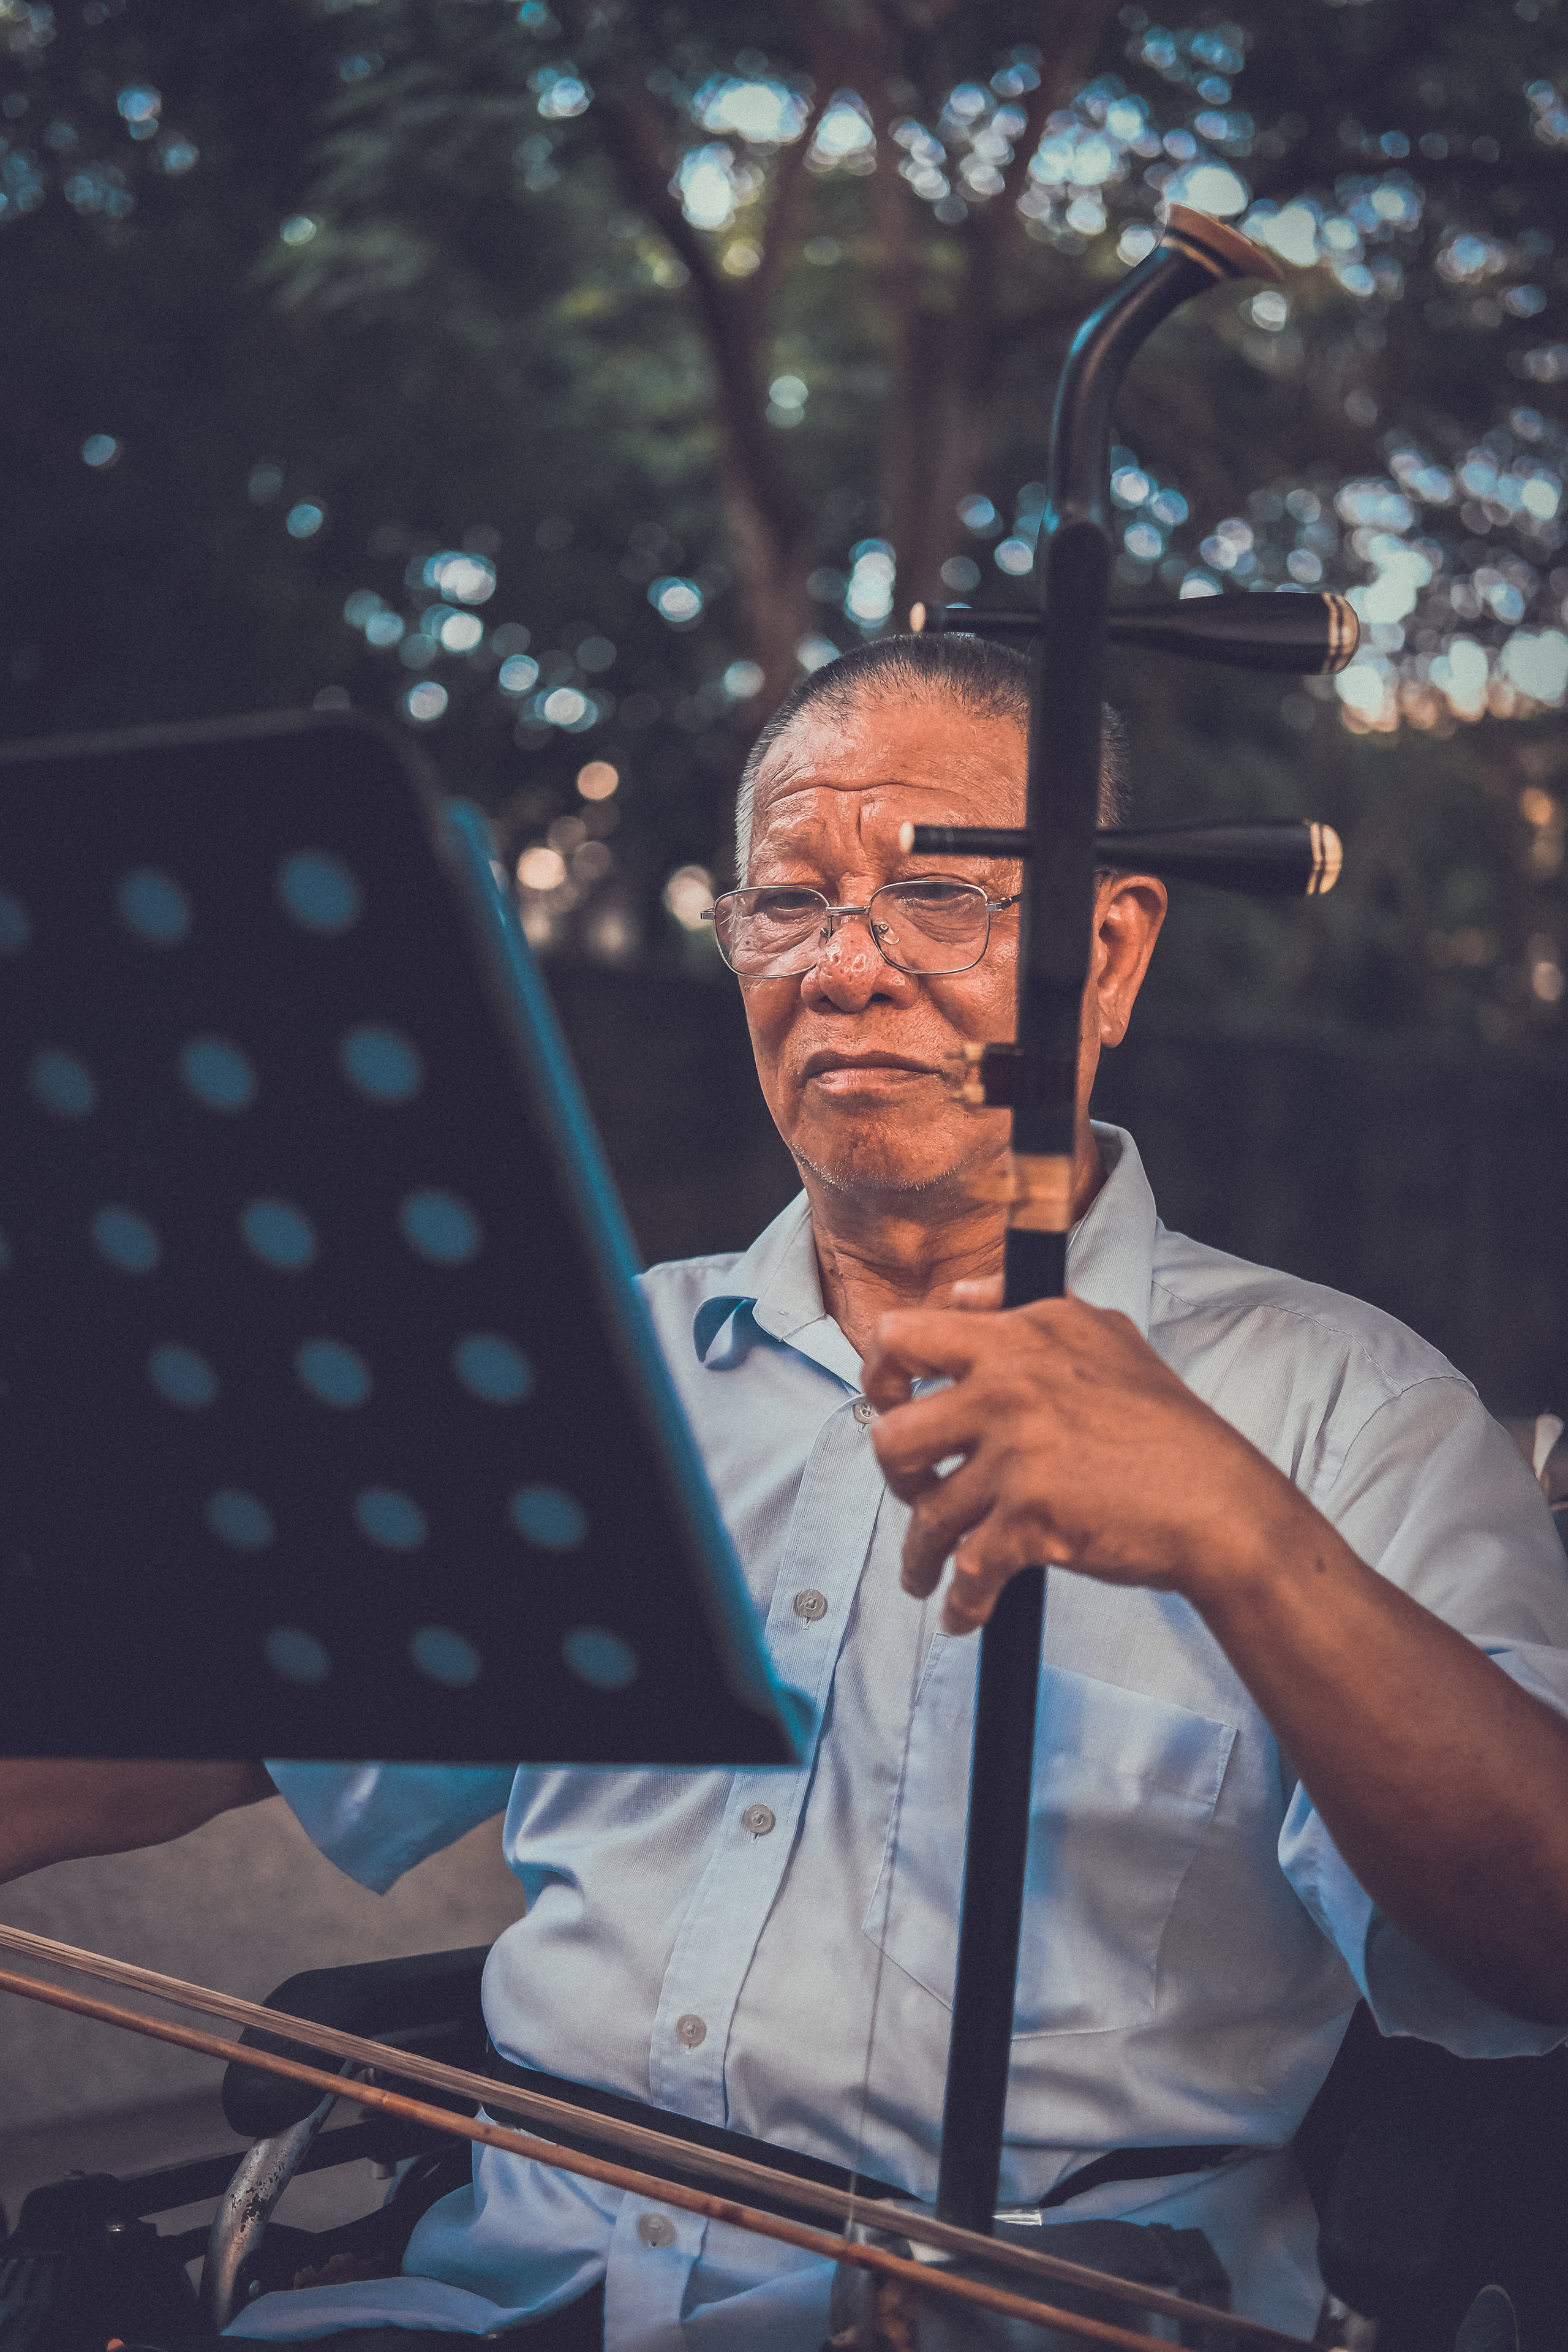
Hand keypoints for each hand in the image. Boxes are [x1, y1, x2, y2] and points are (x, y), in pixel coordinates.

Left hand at [862, 1279, 1300, 1633]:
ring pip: (924, 1512)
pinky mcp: (1031, 1519)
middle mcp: (1009, 1389)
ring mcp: (1018, 1456)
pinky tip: (962, 1612)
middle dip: (895, 1473)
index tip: (891, 1401)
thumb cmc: (1167, 1427)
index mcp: (1018, 1339)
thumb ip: (1022, 1308)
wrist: (1219, 1503)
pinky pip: (967, 1570)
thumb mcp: (1101, 1334)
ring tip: (926, 1569)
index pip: (904, 1337)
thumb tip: (964, 1295)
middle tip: (915, 1487)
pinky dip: (960, 1603)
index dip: (881, 1375)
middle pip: (891, 1433)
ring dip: (918, 1554)